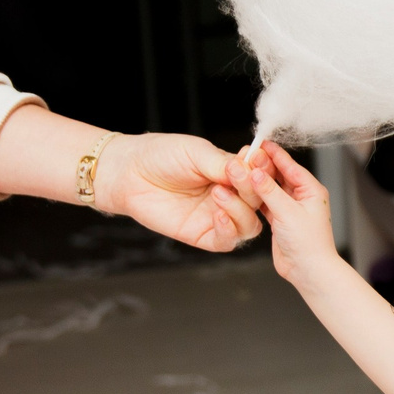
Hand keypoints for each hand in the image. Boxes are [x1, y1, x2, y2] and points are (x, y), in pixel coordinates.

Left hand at [99, 133, 262, 251]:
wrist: (129, 172)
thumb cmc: (160, 156)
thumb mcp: (197, 152)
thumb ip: (224, 163)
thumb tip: (249, 168)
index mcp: (232, 175)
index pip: (261, 177)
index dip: (265, 171)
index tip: (259, 160)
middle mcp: (229, 198)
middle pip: (259, 203)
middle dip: (253, 189)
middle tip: (238, 174)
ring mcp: (216, 218)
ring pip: (249, 225)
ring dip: (241, 209)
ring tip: (219, 192)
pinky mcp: (201, 235)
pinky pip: (226, 241)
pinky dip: (229, 229)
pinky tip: (218, 213)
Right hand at [240, 141, 342, 284]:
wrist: (309, 271)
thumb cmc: (309, 244)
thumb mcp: (288, 213)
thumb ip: (270, 191)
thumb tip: (256, 173)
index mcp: (311, 190)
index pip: (290, 165)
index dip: (274, 154)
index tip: (259, 143)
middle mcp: (301, 197)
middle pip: (279, 175)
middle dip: (262, 166)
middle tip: (245, 156)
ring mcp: (290, 208)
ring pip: (270, 189)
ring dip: (257, 182)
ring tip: (241, 171)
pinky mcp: (280, 220)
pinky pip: (265, 203)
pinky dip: (255, 197)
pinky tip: (243, 191)